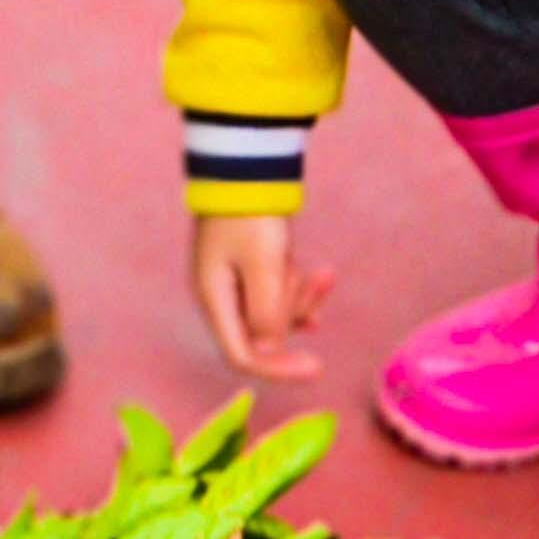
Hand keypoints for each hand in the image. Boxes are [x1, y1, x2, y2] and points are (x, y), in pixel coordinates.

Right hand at [191, 213, 332, 381]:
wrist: (244, 170)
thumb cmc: (251, 216)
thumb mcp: (264, 265)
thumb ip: (266, 312)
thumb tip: (268, 349)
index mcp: (215, 299)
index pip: (242, 356)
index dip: (278, 369)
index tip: (317, 367)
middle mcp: (220, 297)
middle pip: (263, 333)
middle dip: (295, 312)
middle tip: (318, 280)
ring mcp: (234, 284)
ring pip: (274, 312)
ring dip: (300, 296)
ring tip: (319, 269)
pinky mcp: (248, 270)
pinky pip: (277, 294)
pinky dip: (299, 289)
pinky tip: (323, 280)